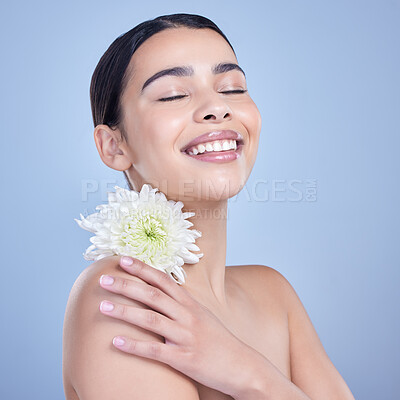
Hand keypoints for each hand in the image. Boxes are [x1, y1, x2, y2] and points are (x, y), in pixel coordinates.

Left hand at [98, 255, 264, 397]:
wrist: (242, 365)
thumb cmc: (218, 339)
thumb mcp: (203, 315)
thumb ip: (182, 304)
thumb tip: (162, 293)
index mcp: (191, 303)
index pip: (163, 279)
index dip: (143, 268)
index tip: (123, 259)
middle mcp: (187, 315)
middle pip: (153, 295)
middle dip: (127, 285)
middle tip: (103, 278)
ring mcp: (186, 336)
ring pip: (151, 319)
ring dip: (125, 312)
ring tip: (102, 306)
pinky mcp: (184, 359)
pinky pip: (155, 351)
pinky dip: (135, 346)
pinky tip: (116, 342)